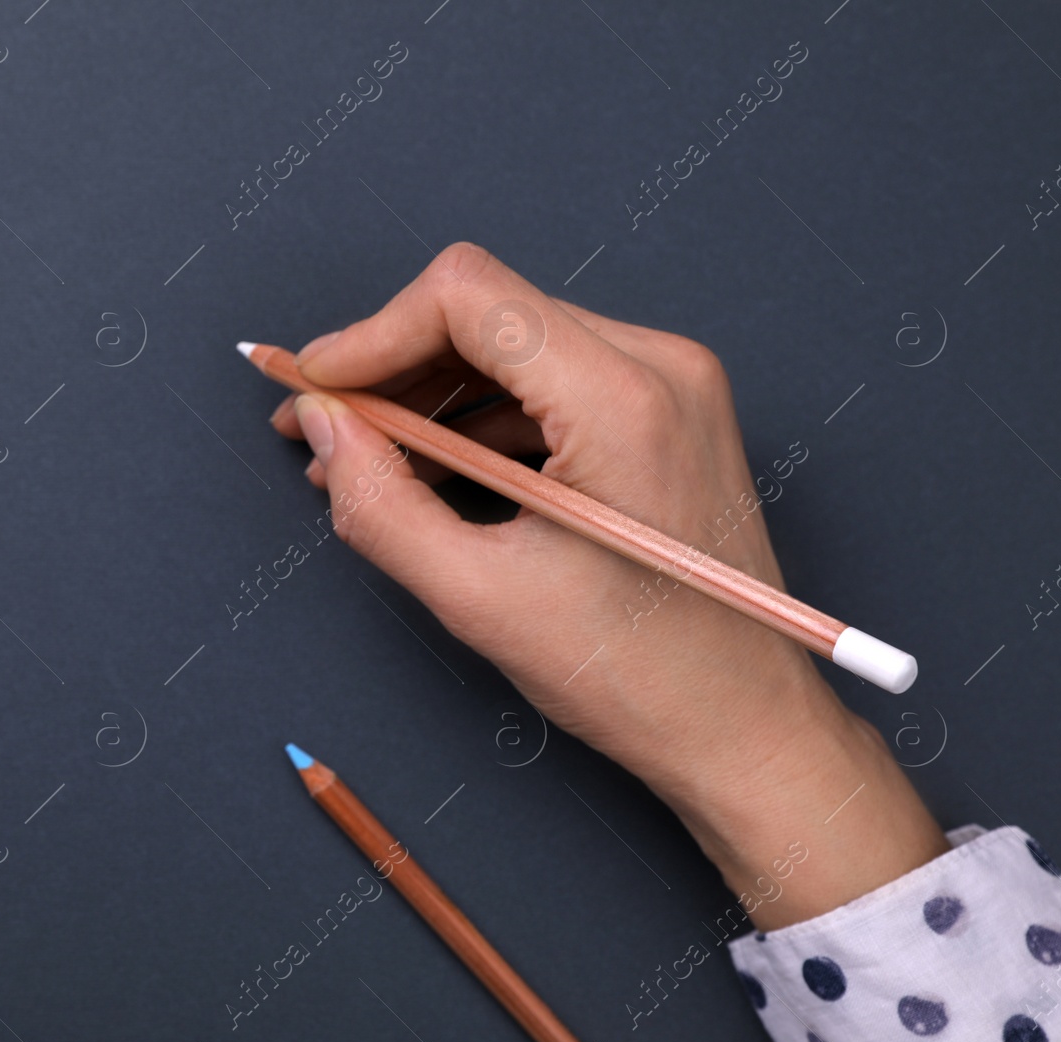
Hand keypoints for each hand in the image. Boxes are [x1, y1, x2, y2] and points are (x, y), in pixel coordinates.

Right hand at [269, 243, 946, 926]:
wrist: (746, 726)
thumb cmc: (638, 677)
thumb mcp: (481, 599)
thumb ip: (380, 504)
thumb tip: (320, 424)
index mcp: (623, 398)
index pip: (467, 294)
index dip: (370, 335)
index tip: (314, 391)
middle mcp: (659, 365)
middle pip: (486, 311)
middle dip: (391, 366)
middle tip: (321, 431)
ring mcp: (671, 383)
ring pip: (513, 342)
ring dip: (430, 394)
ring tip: (366, 464)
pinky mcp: (667, 411)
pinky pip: (550, 380)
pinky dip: (481, 417)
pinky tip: (433, 474)